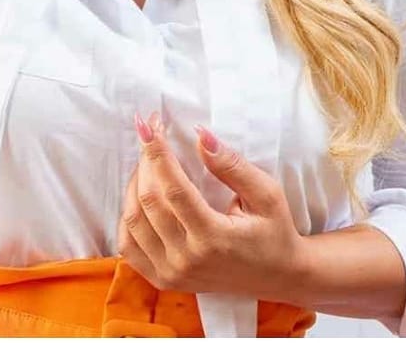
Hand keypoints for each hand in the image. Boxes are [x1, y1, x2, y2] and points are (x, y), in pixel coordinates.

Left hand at [116, 111, 309, 299]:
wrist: (278, 277)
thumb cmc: (274, 230)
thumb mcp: (266, 193)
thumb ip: (232, 165)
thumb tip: (200, 135)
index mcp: (214, 239)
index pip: (173, 189)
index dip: (157, 152)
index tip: (149, 124)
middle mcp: (188, 260)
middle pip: (149, 200)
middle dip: (146, 159)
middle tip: (151, 134)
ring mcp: (172, 274)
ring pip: (132, 220)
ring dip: (134, 183)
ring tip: (149, 161)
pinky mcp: (163, 280)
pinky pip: (127, 246)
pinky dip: (127, 215)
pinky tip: (141, 194)